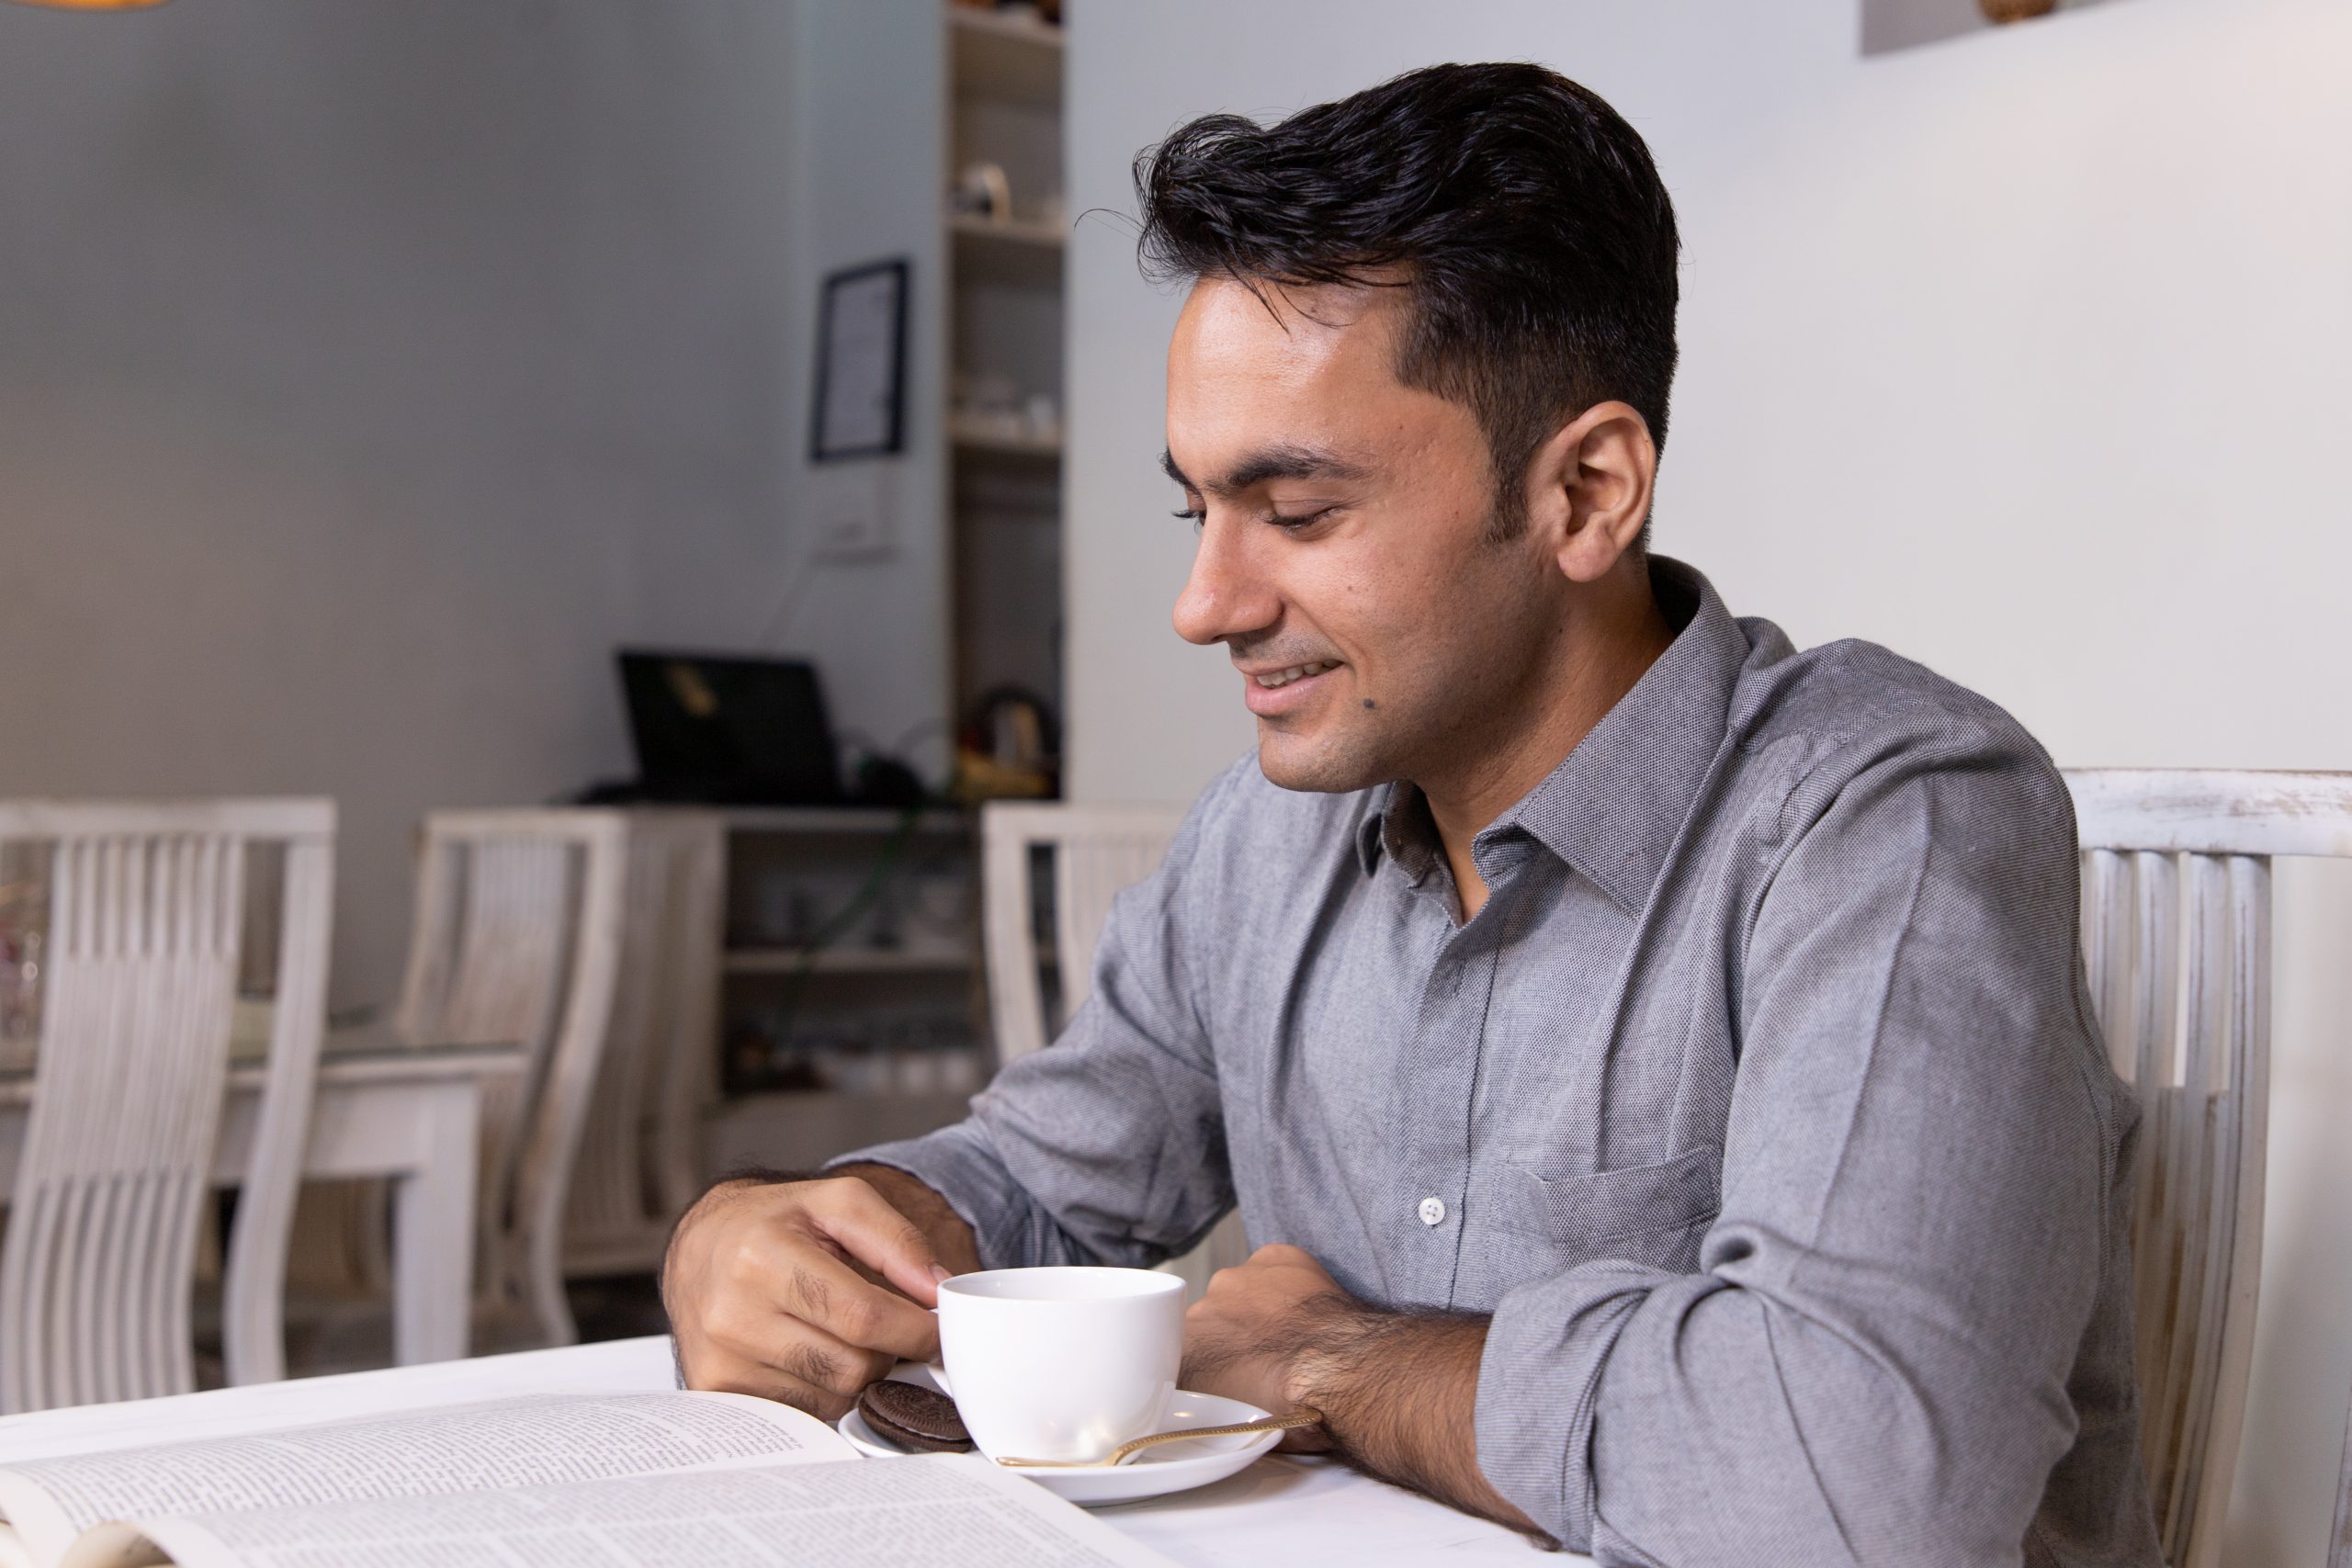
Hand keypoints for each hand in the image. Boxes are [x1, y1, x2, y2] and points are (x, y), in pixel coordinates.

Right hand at [662, 1174, 958, 1417]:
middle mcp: (733, 1314)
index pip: (863, 1317)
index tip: (941, 1331)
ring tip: (843, 1333)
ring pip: (833, 1397)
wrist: (701, 1246)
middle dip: (888, 1351)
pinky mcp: (717, 1392)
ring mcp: (721, 1361)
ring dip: (858, 1374)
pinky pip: (804, 1412)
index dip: (916, 1331)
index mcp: (763, 1257)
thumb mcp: (839, 1202)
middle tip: (889, 1327)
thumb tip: (939, 1290)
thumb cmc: (775, 1222)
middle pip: (852, 1366)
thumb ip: (898, 1240)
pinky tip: (814, 1354)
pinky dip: (825, 1391)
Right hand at [1181, 1243, 1355, 1451]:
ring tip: (1291, 1334)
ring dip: (1257, 1308)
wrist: (1341, 1371)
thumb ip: (1217, 1414)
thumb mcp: (1242, 1430)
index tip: (1230, 1379)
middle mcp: (1200, 1311)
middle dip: (1232, 1338)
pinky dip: (1285, 1282)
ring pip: (1239, 1292)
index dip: (1208, 1367)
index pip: (1183, 1358)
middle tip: (1265, 1359)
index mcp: (1184, 1358)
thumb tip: (1222, 1417)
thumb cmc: (1297, 1409)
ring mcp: (1236, 1279)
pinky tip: (1304, 1308)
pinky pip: (1272, 1267)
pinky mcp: (1273, 1258)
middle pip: (1211, 1323)